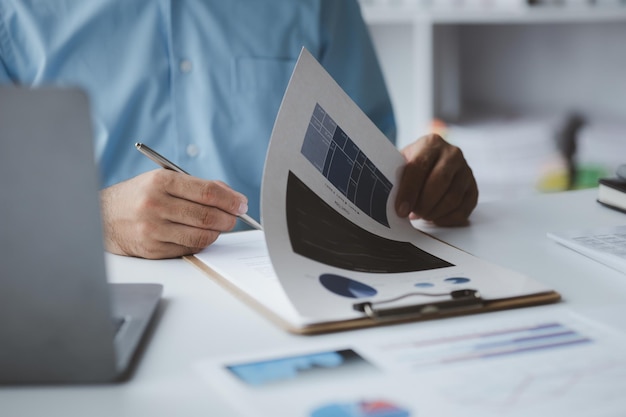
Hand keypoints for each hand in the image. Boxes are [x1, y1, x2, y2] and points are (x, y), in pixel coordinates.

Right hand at [100, 169, 248, 258]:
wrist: (104, 216)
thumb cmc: (140, 195)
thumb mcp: (164, 179)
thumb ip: (198, 185)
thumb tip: (231, 196)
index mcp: (161, 182)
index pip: (207, 192)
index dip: (230, 200)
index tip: (241, 203)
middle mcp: (155, 205)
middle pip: (207, 216)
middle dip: (229, 218)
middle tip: (235, 217)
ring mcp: (153, 229)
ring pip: (201, 235)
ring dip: (218, 232)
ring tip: (220, 225)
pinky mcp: (153, 249)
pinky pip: (189, 247)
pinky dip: (201, 242)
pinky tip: (201, 234)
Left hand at [395, 133, 477, 225]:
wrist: (431, 163)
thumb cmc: (411, 167)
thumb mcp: (401, 163)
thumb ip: (395, 176)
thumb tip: (386, 197)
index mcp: (431, 143)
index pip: (419, 166)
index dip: (409, 191)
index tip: (401, 210)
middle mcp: (452, 153)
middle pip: (440, 182)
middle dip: (423, 204)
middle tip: (412, 215)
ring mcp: (466, 170)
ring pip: (453, 198)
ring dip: (434, 213)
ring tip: (422, 216)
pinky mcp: (473, 187)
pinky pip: (464, 209)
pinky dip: (447, 219)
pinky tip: (435, 218)